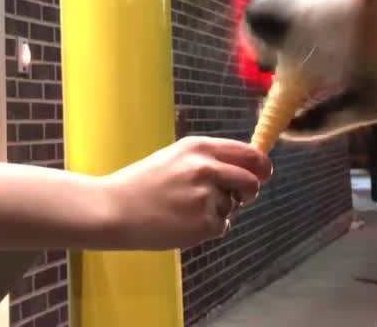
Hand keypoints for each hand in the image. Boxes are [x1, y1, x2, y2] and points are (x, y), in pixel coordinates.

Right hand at [97, 136, 273, 249]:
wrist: (114, 209)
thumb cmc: (142, 183)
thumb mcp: (175, 157)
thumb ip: (208, 160)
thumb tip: (246, 169)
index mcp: (199, 148)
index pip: (249, 153)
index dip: (261, 166)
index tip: (263, 173)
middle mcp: (206, 168)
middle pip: (251, 181)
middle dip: (248, 192)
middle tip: (236, 198)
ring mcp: (205, 197)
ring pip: (232, 207)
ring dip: (218, 211)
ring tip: (185, 209)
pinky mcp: (203, 223)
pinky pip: (220, 227)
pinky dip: (207, 229)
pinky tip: (182, 223)